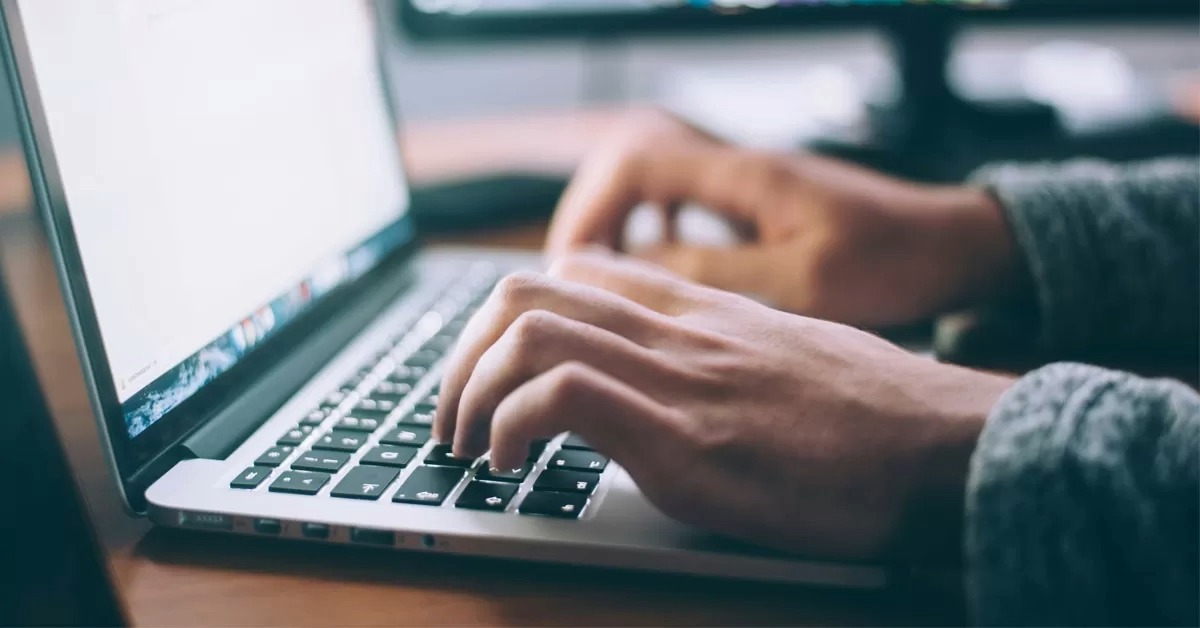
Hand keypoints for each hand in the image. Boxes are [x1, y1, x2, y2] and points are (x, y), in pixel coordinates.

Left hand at [435, 251, 1015, 562]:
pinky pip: (562, 396)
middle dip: (463, 355)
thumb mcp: (790, 356)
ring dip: (469, 390)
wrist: (947, 447)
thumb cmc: (879, 414)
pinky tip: (511, 466)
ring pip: (528, 330)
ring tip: (468, 446)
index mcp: (702, 311)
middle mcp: (679, 331)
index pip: (576, 271)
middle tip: (454, 415)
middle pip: (527, 291)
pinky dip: (510, 426)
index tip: (495, 370)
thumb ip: (723, 351)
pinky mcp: (685, 441)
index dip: (510, 316)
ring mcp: (679, 379)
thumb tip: (677, 382)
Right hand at [546, 109, 1020, 327]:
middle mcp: (739, 167)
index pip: (635, 161)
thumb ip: (714, 274)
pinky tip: (657, 273)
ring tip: (601, 282)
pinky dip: (654, 233)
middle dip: (592, 218)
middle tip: (573, 280)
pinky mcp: (759, 205)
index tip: (572, 266)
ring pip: (653, 184)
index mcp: (745, 176)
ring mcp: (748, 183)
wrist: (954, 246)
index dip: (590, 209)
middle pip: (630, 165)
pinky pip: (683, 204)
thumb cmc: (894, 262)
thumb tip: (630, 271)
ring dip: (619, 226)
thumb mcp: (802, 283)